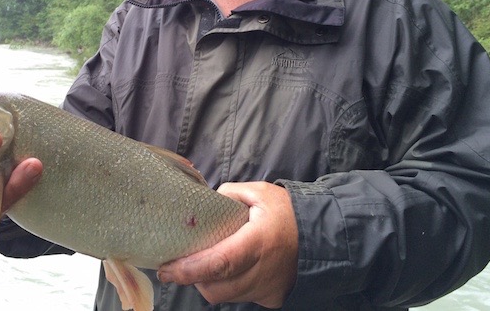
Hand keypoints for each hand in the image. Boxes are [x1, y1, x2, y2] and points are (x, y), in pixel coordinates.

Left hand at [157, 182, 297, 308]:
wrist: (323, 234)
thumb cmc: (288, 211)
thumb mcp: (258, 192)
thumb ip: (227, 194)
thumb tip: (204, 205)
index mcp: (258, 243)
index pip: (219, 264)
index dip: (189, 270)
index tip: (167, 269)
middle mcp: (263, 271)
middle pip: (217, 288)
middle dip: (195, 277)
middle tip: (184, 262)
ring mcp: (268, 289)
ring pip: (226, 296)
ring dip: (211, 282)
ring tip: (209, 262)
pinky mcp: (272, 298)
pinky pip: (241, 297)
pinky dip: (230, 286)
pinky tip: (233, 269)